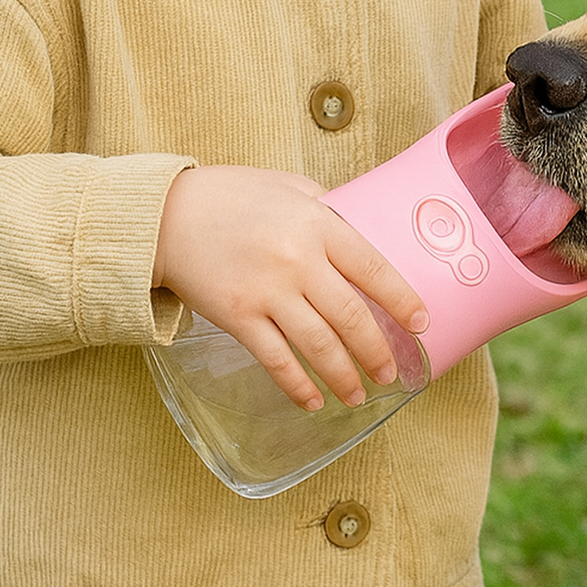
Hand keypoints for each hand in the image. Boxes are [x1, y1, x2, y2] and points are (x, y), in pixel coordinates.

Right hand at [153, 165, 428, 410]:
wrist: (166, 214)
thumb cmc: (230, 195)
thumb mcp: (288, 186)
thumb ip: (326, 207)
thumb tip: (359, 227)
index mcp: (317, 224)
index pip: (373, 268)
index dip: (401, 300)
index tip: (420, 323)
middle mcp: (298, 260)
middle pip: (351, 315)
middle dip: (377, 350)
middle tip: (392, 372)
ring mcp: (267, 292)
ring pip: (320, 345)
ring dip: (344, 375)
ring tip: (359, 394)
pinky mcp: (238, 317)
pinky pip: (276, 360)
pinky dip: (298, 385)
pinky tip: (313, 401)